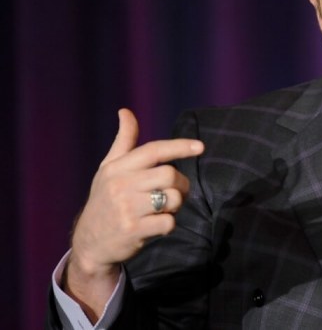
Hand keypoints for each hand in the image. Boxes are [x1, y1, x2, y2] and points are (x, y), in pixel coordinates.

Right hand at [64, 108, 203, 320]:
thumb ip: (123, 141)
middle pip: (170, 175)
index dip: (180, 146)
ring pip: (173, 198)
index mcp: (117, 168)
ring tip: (162, 210)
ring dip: (176, 205)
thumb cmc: (104, 200)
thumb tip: (125, 111)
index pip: (154, 150)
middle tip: (176, 192)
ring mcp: (127, 209)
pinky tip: (156, 226)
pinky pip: (169, 222)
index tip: (201, 147)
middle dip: (181, 184)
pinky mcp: (133, 230)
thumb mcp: (108, 169)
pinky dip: (169, 224)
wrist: (88, 243)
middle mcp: (121, 185)